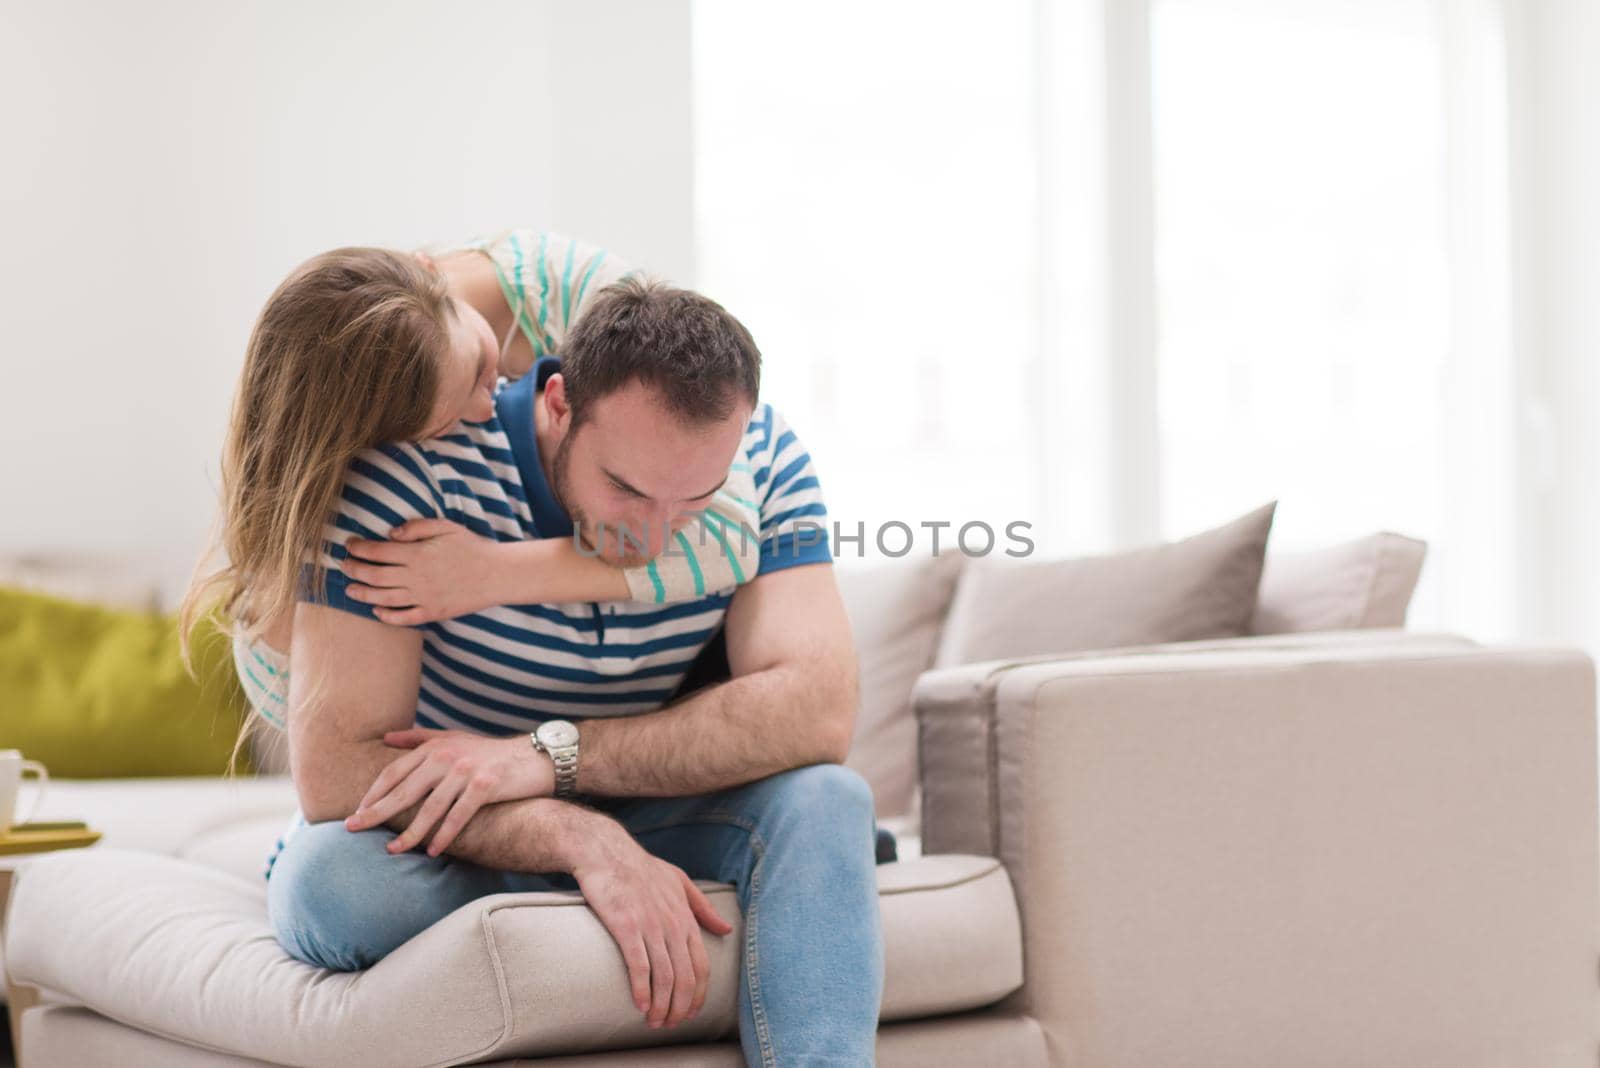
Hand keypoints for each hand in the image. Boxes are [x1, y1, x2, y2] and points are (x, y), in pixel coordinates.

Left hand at [342, 518, 497, 624]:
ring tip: (350, 590)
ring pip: (383, 598)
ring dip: (362, 594)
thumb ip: (416, 526)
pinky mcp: (433, 612)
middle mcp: (416, 577)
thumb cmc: (472, 547)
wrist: (496, 574)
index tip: (348, 545)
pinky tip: (376, 610)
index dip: (358, 548)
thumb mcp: (446, 527)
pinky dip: (386, 616)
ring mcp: (423, 597)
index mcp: (417, 554)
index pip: (377, 551)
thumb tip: (390, 533)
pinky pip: (404, 618)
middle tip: (345, 566)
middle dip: (354, 570)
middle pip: (374, 576)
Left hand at [344, 728, 553, 854]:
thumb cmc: (492, 752)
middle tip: (353, 829)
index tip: (357, 811)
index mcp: (436, 747)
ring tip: (393, 850)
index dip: (374, 793)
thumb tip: (386, 738)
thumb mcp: (455, 738)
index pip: (395, 771)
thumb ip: (420, 738)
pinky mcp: (485, 787)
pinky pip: (458, 816)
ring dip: (410, 833)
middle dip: (376, 812)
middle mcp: (447, 757)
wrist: (536, 756)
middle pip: (404, 790)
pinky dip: (444, 836)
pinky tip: (432, 851)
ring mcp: (466, 772)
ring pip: (429, 808)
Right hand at [569, 823, 734, 1030]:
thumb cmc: (642, 868)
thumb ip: (703, 908)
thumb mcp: (680, 881)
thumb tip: (726, 928)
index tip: (689, 1013)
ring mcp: (650, 926)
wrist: (607, 852)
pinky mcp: (626, 927)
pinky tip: (639, 1005)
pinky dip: (641, 990)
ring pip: (664, 977)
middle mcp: (672, 925)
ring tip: (654, 1022)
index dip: (698, 995)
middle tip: (669, 1024)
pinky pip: (639, 966)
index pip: (701, 966)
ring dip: (660, 1006)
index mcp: (686, 918)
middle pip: (685, 978)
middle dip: (679, 1007)